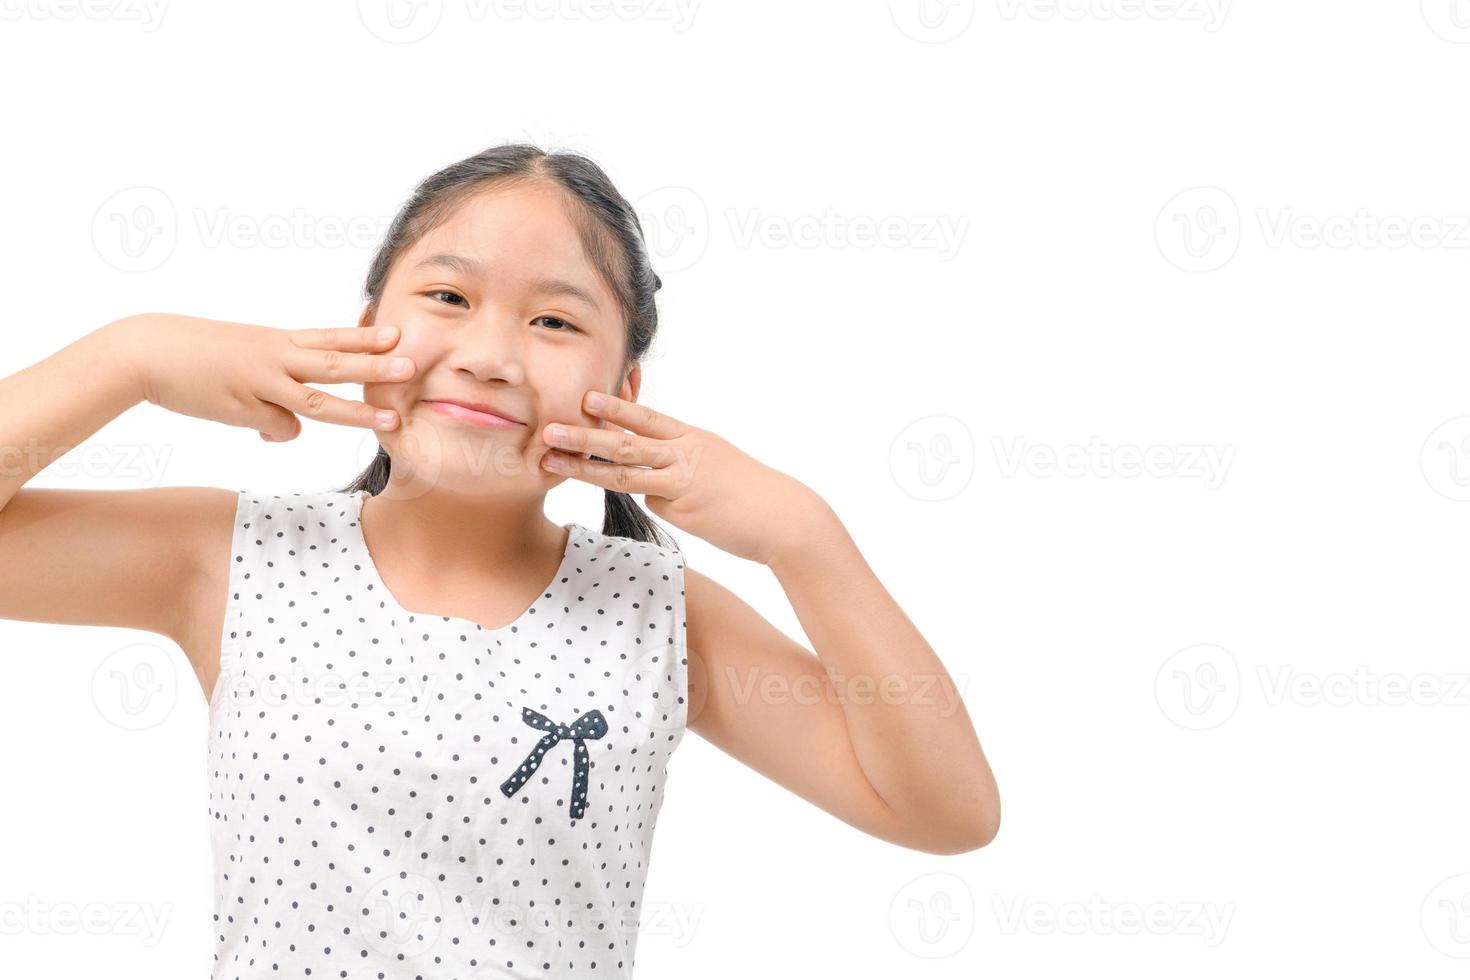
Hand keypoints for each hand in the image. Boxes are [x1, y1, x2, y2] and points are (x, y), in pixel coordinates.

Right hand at [113, 313, 414, 440]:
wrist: (146, 352)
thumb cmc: (196, 357)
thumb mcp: (245, 364)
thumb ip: (276, 395)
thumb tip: (292, 431)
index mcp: (278, 340)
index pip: (331, 336)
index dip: (366, 336)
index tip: (400, 331)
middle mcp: (275, 356)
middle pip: (336, 361)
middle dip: (377, 364)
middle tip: (414, 363)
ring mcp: (261, 382)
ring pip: (318, 398)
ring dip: (358, 410)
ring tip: (393, 418)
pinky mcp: (243, 406)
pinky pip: (276, 428)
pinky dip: (274, 432)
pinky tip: (249, 421)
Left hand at [539, 390, 828, 564]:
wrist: (784, 516)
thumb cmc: (751, 495)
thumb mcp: (713, 468)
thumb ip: (677, 469)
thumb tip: (649, 487)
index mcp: (691, 437)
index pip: (646, 417)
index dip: (615, 405)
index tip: (584, 395)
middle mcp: (683, 451)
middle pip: (626, 438)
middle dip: (585, 431)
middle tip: (550, 425)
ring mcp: (681, 478)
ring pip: (624, 468)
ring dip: (584, 463)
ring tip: (551, 456)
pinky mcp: (683, 505)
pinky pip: (653, 503)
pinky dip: (653, 504)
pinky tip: (687, 510)